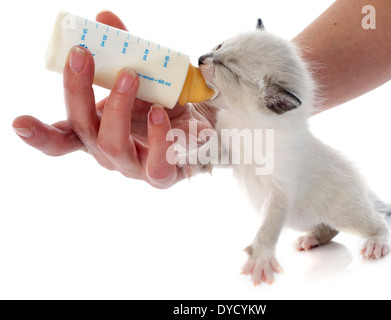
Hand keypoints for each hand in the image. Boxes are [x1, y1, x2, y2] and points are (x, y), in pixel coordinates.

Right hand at [12, 11, 215, 188]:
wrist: (200, 124)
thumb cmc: (163, 102)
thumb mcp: (140, 74)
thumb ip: (122, 50)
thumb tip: (104, 19)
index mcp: (95, 131)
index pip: (60, 138)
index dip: (39, 134)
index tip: (19, 122)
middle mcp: (107, 152)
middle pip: (83, 128)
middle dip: (78, 90)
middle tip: (82, 54)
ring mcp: (132, 166)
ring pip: (112, 144)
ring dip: (116, 107)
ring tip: (129, 76)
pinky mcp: (161, 174)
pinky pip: (155, 164)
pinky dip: (156, 137)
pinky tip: (160, 114)